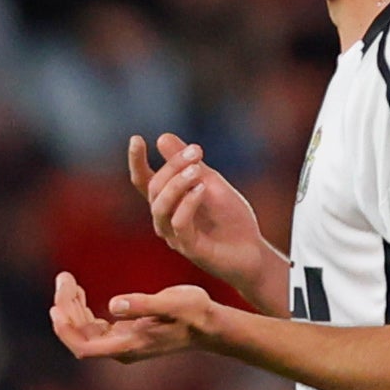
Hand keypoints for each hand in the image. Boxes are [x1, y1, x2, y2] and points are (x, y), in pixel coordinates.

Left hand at [51, 271, 218, 362]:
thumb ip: (142, 305)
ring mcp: (121, 342)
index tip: (56, 306)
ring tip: (66, 279)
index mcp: (127, 345)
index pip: (83, 347)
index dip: (65, 330)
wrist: (209, 325)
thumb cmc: (194, 313)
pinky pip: (93, 325)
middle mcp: (120, 349)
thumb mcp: (172, 303)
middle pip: (79, 336)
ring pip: (84, 330)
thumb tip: (113, 304)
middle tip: (63, 277)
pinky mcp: (124, 333)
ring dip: (71, 307)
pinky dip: (82, 308)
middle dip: (66, 308)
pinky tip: (79, 291)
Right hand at [127, 134, 272, 289]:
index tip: (136, 139)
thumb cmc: (230, 219)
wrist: (252, 251)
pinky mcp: (189, 248)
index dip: (137, 162)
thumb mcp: (211, 183)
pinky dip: (188, 203)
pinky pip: (179, 223)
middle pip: (154, 188)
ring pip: (160, 207)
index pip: (144, 181)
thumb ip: (189, 164)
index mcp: (168, 203)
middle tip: (195, 151)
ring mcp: (174, 236)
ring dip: (176, 184)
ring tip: (196, 169)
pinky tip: (202, 189)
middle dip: (172, 166)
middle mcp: (165, 220)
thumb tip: (162, 137)